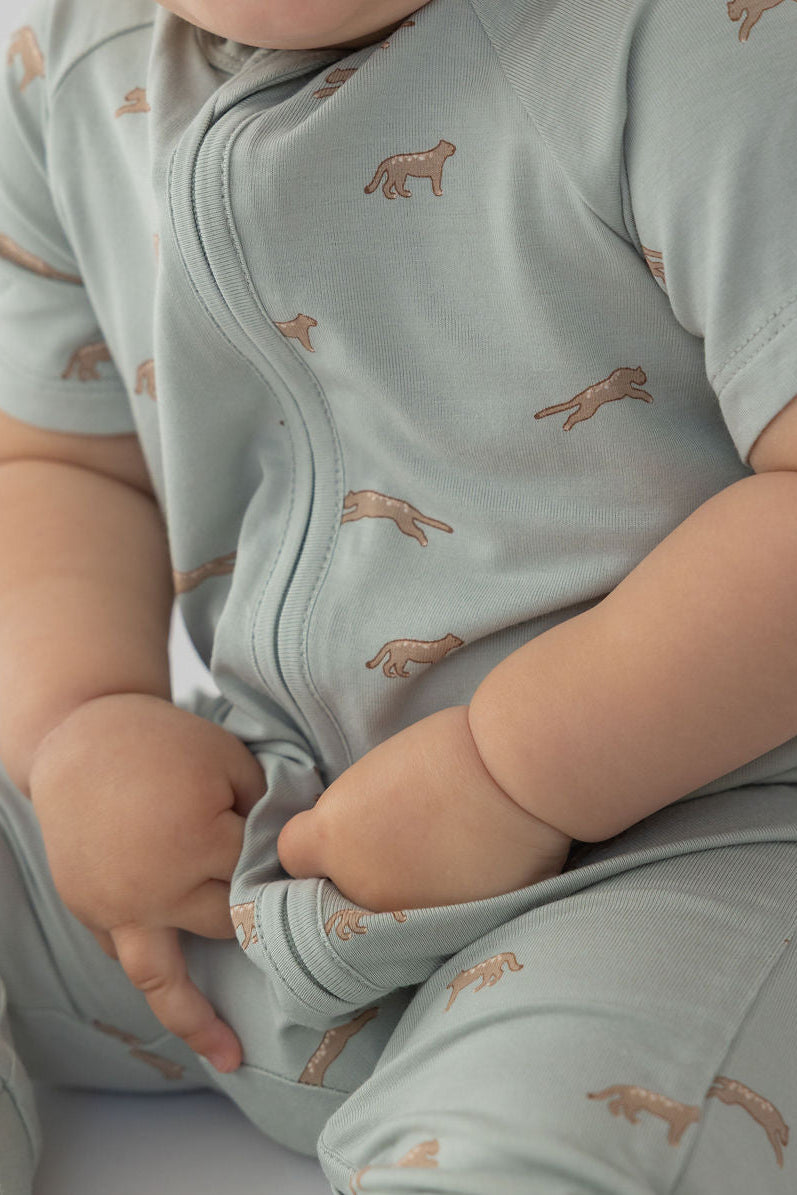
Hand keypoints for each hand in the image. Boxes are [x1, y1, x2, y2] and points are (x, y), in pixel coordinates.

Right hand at [28, 693, 265, 1070]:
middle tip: (290, 932)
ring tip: (228, 1055)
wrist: (82, 736)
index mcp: (195, 842)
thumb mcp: (230, 761)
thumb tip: (300, 849)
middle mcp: (153, 887)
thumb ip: (266, 808)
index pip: (259, 880)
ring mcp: (115, 906)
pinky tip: (179, 994)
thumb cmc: (166, 742)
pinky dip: (154, 973)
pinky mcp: (90, 911)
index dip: (283, 873)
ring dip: (195, 1020)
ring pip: (163, 978)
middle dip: (252, 917)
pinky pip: (128, 955)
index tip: (310, 876)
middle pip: (226, 925)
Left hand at [277, 705, 570, 912]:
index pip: (292, 855)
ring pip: (384, 912)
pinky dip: (446, 902)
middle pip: (339, 889)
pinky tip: (470, 871)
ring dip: (403, 891)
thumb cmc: (451, 749)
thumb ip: (358, 811)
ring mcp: (403, 916)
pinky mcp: (448, 931)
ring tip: (441, 855)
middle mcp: (358, 887)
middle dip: (361, 870)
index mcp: (332, 837)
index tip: (340, 831)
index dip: (317, 843)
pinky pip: (431, 921)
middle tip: (401, 840)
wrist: (516, 777)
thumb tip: (362, 829)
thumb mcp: (380, 770)